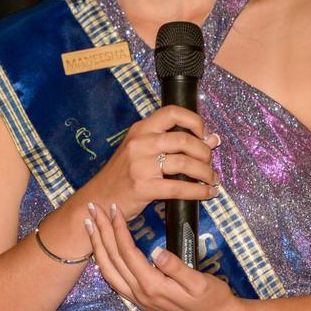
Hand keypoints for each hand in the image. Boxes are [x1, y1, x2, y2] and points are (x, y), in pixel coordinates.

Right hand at [84, 106, 220, 220]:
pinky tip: (207, 193)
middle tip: (210, 162)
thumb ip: (172, 144)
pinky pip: (179, 187)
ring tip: (212, 179)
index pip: (172, 112)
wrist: (98, 198)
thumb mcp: (142, 152)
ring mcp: (140, 165)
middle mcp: (140, 143)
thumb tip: (211, 139)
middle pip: (184, 139)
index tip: (204, 134)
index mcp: (140, 129)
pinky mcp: (143, 187)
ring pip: (185, 163)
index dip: (194, 120)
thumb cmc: (123, 175)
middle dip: (205, 152)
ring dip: (205, 172)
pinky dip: (199, 191)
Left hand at [85, 203, 243, 310]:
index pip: (127, 252)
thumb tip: (157, 251)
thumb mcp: (199, 282)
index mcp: (152, 286)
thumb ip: (177, 267)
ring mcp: (138, 299)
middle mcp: (140, 294)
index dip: (118, 229)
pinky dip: (104, 263)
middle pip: (112, 259)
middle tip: (91, 208)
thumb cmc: (212, 297)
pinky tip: (101, 252)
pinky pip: (115, 280)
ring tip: (89, 225)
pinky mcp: (141, 300)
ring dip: (97, 246)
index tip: (112, 208)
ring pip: (108, 270)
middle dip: (100, 232)